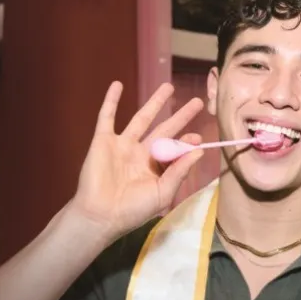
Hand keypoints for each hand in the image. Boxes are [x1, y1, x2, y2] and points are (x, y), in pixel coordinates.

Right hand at [69, 81, 203, 240]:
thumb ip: (180, 170)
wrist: (100, 215)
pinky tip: (117, 84)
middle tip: (198, 102)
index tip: (197, 136)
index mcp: (156, 168)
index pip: (175, 149)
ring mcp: (122, 145)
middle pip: (165, 128)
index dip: (187, 141)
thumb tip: (199, 150)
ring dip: (154, 102)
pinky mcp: (103, 141)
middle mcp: (141, 154)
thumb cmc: (133, 209)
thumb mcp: (163, 192)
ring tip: (168, 87)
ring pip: (141, 118)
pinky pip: (107, 117)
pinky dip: (111, 101)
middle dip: (181, 116)